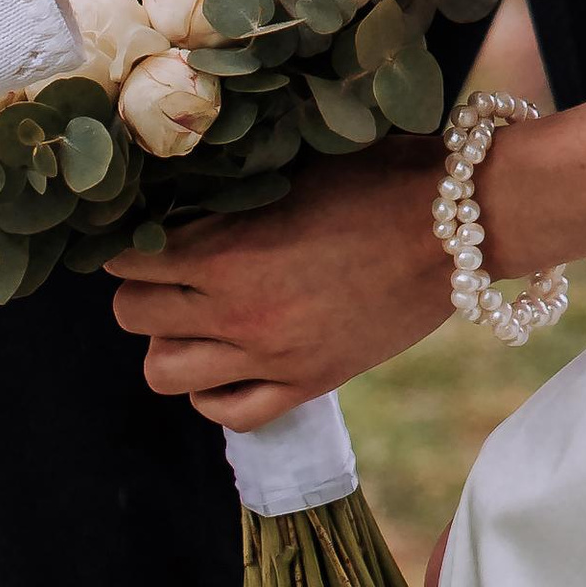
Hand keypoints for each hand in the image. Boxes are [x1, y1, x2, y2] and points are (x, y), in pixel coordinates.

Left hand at [105, 145, 452, 423]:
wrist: (460, 226)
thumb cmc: (380, 179)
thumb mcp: (289, 172)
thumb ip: (228, 196)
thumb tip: (174, 199)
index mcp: (227, 250)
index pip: (126, 260)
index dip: (125, 244)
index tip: (139, 233)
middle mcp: (238, 312)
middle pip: (132, 316)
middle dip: (139, 291)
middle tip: (165, 273)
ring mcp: (271, 357)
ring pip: (164, 373)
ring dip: (168, 343)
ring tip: (193, 320)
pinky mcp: (308, 385)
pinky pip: (228, 414)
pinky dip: (213, 393)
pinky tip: (226, 363)